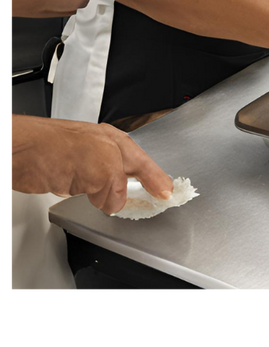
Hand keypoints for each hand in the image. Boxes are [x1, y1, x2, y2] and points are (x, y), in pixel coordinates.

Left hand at [8, 116, 173, 214]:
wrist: (21, 152)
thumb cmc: (57, 147)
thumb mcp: (101, 167)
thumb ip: (116, 187)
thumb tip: (116, 203)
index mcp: (116, 143)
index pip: (145, 164)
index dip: (158, 180)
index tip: (168, 194)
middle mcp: (103, 149)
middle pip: (131, 169)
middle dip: (143, 184)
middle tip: (156, 197)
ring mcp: (85, 161)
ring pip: (111, 180)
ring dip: (119, 193)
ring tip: (128, 204)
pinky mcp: (68, 173)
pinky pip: (92, 188)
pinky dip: (100, 197)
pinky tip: (99, 202)